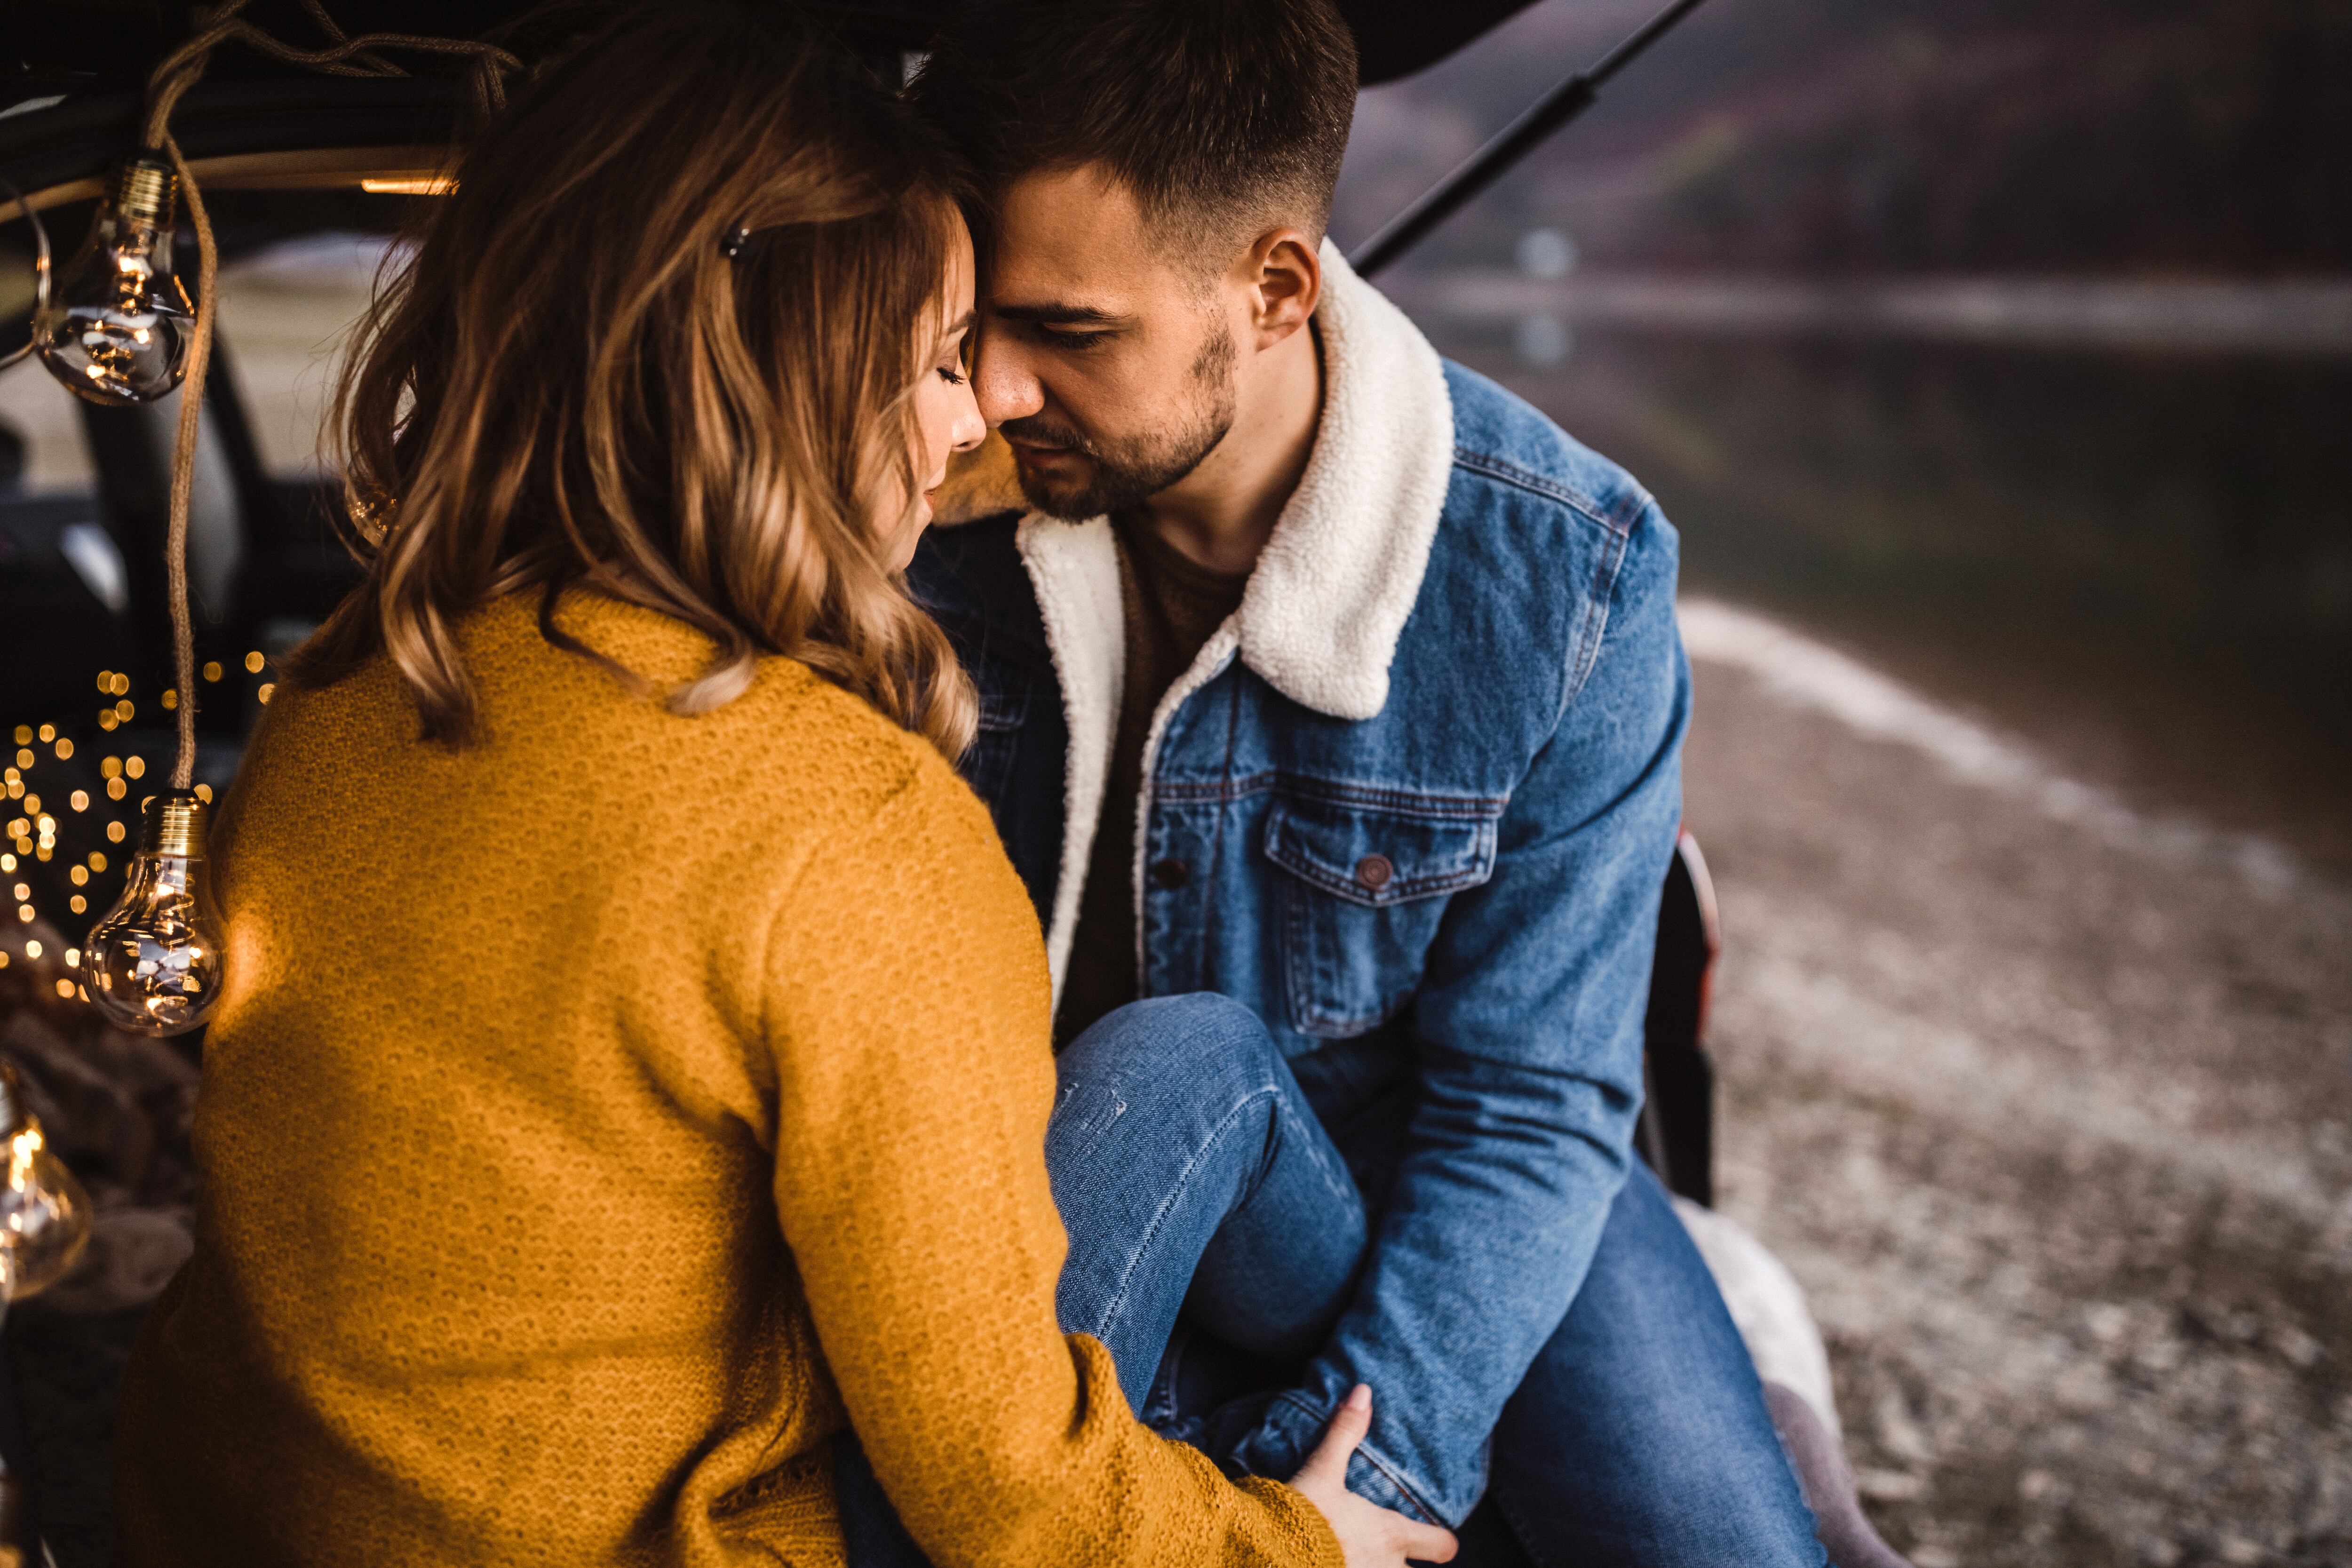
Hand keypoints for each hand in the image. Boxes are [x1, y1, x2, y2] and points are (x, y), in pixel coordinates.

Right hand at [1287, 1385, 1457, 1566]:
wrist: (1267, 1556)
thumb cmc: (1300, 1516)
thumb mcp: (1322, 1471)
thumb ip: (1344, 1433)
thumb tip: (1363, 1392)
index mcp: (1390, 1535)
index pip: (1442, 1546)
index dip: (1442, 1541)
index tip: (1436, 1535)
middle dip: (1407, 1567)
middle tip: (1393, 1553)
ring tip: (1362, 1561)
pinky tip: (1337, 1567)